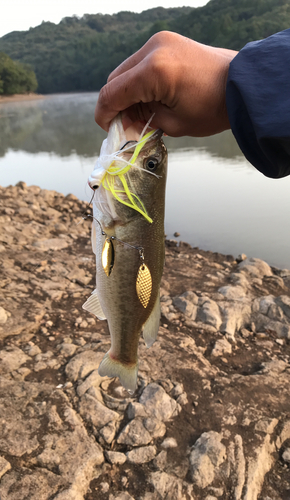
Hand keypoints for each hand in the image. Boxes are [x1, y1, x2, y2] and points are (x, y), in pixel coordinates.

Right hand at [95, 31, 237, 136]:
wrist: (241, 86)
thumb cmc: (213, 109)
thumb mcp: (173, 124)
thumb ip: (142, 121)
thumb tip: (124, 122)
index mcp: (154, 71)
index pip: (112, 93)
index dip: (104, 114)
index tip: (107, 129)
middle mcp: (153, 49)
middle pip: (116, 79)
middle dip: (116, 105)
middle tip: (126, 126)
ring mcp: (159, 41)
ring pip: (126, 70)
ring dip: (127, 93)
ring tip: (142, 113)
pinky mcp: (166, 40)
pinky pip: (140, 63)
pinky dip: (139, 81)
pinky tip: (150, 98)